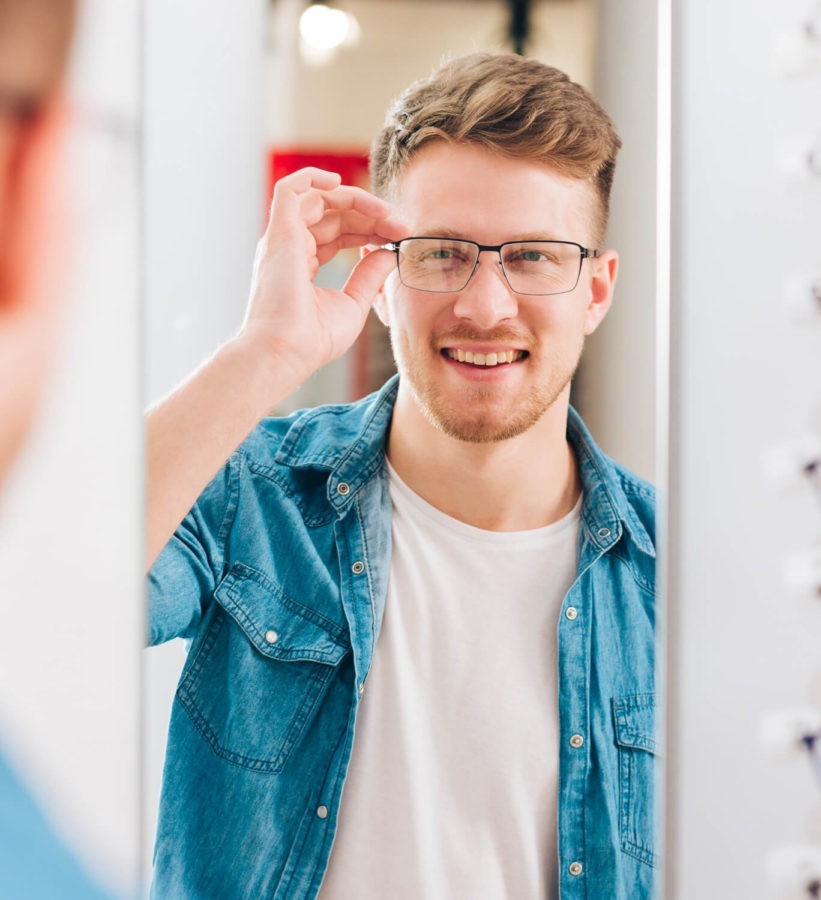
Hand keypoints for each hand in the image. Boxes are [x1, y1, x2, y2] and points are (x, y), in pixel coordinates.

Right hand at [238, 167, 409, 387]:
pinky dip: (312, 177)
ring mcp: (283, 239)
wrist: (287, 352)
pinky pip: (289, 189)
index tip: (400, 237)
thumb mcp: (353, 304)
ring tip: (387, 214)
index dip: (371, 230)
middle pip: (334, 215)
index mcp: (302, 265)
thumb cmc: (313, 340)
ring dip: (357, 201)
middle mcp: (290, 247)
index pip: (339, 233)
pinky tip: (340, 181)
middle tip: (402, 226)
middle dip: (372, 216)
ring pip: (320, 200)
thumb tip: (389, 251)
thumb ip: (370, 275)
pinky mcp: (279, 232)